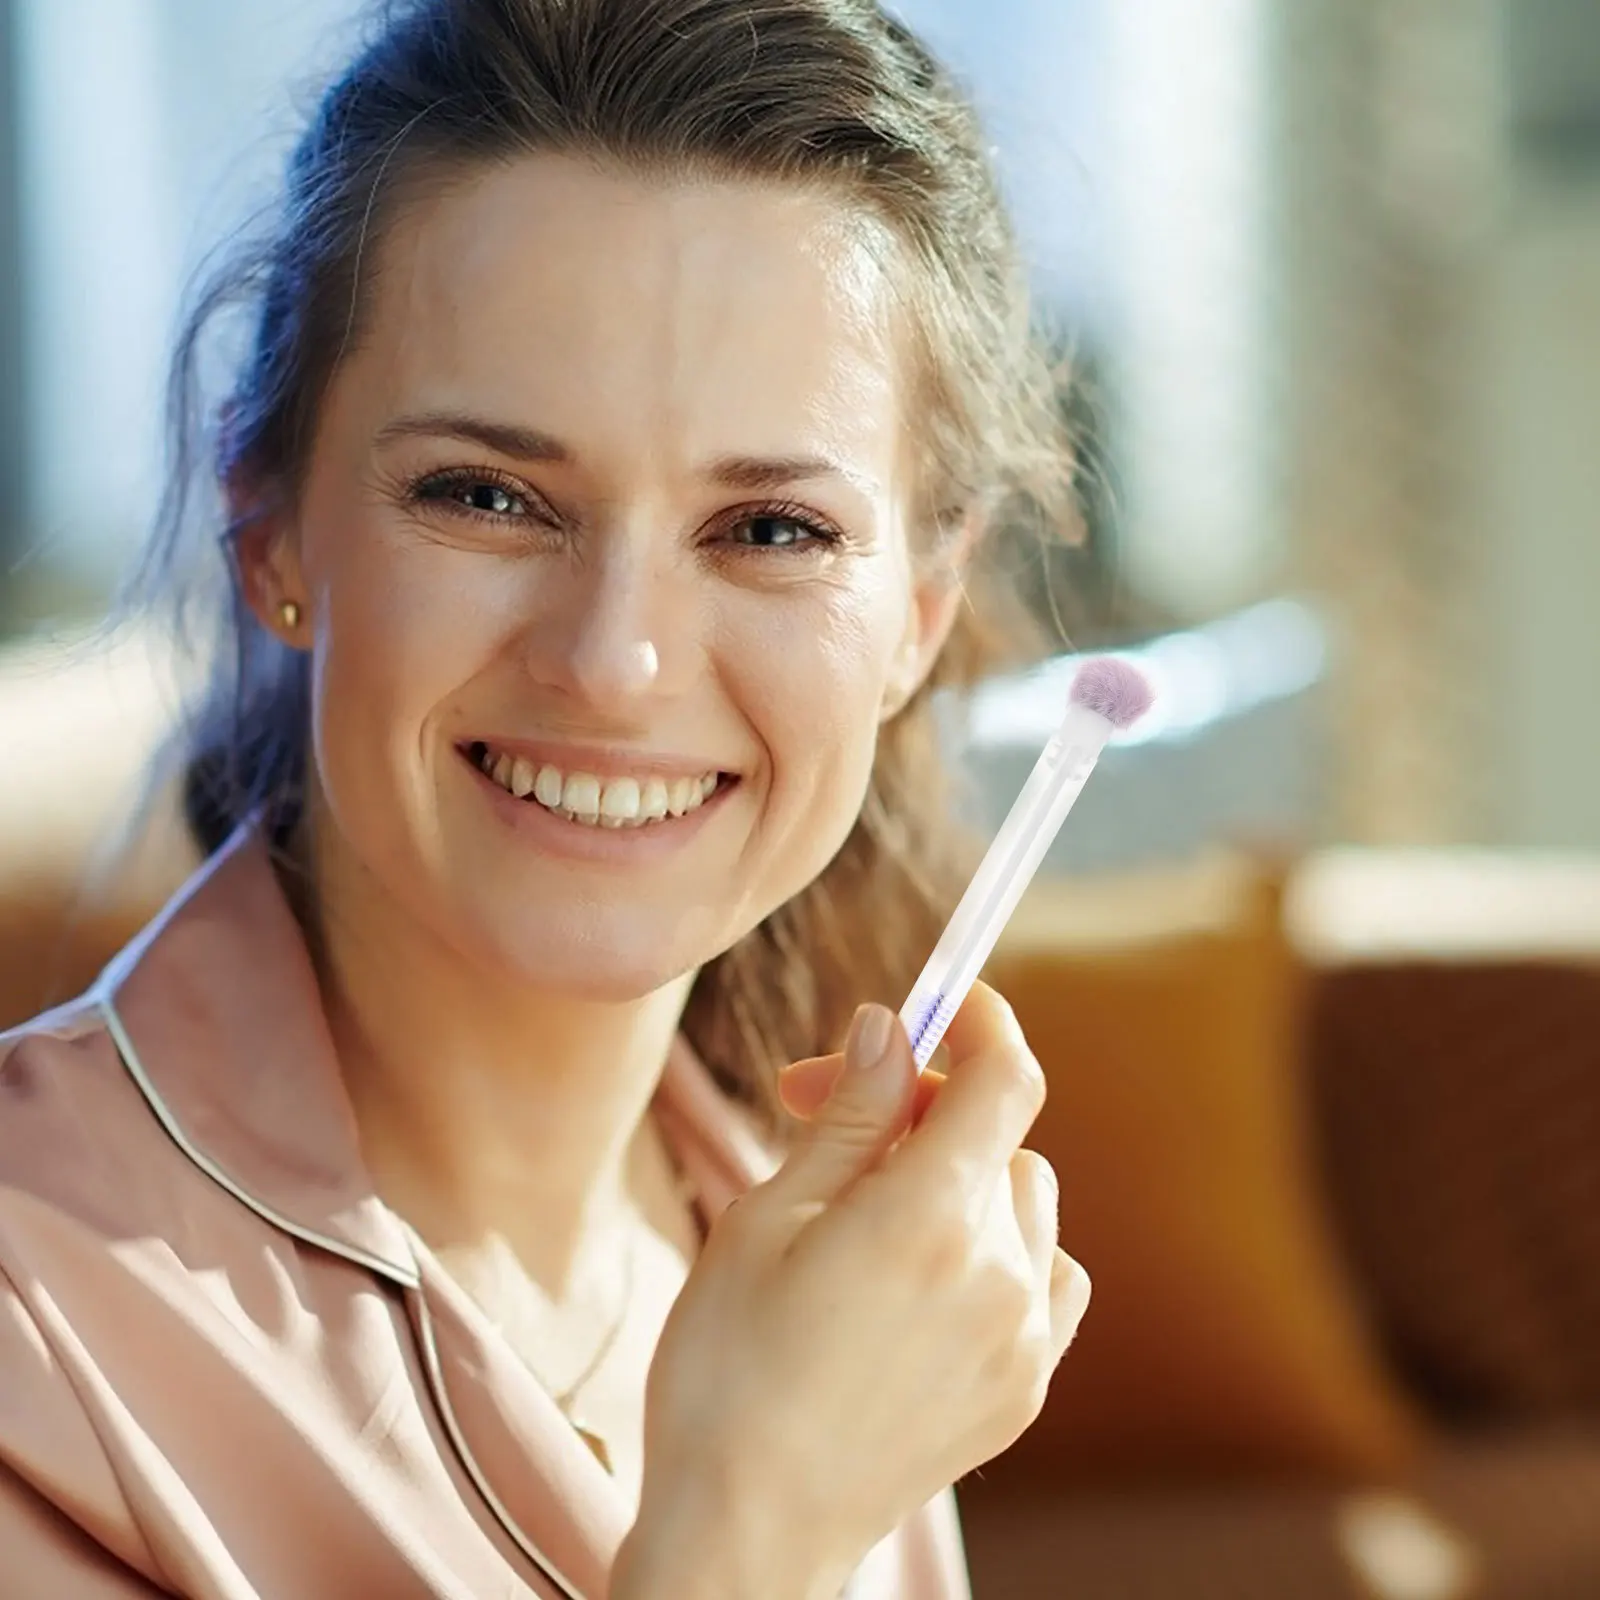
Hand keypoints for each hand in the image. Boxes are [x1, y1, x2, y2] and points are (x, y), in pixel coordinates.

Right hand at [615, 982, 1091, 1597]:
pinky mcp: (1024, 1389)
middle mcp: (1000, 1273)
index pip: (1005, 1078)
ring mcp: (1023, 1339)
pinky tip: (931, 1276)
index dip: (980, 1021)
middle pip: (1002, 1136)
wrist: (749, 1531)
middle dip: (925, 1105)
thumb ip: (850, 1115)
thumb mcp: (767, 1217)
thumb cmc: (729, 1369)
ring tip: (875, 1212)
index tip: (944, 1003)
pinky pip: (1044, 1278)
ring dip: (965, 1178)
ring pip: (1025, 1203)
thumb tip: (892, 1026)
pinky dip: (1001, 1251)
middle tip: (828, 1118)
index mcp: (931, 1217)